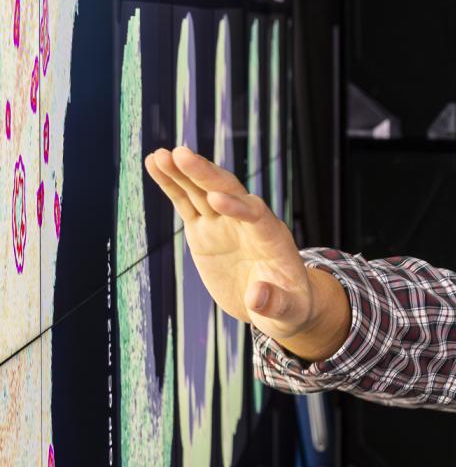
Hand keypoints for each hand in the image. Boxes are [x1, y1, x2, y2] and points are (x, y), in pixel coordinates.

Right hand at [143, 146, 349, 360]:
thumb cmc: (289, 307)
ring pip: (203, 192)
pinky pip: (187, 203)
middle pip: (228, 192)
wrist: (276, 303)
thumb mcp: (288, 311)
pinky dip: (172, 185)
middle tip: (181, 155)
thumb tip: (256, 296)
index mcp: (273, 240)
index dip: (238, 207)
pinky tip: (156, 164)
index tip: (216, 199)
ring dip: (184, 173)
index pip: (257, 216)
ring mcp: (225, 224)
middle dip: (206, 175)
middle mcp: (249, 223)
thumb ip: (275, 303)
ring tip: (160, 155)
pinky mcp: (205, 229)